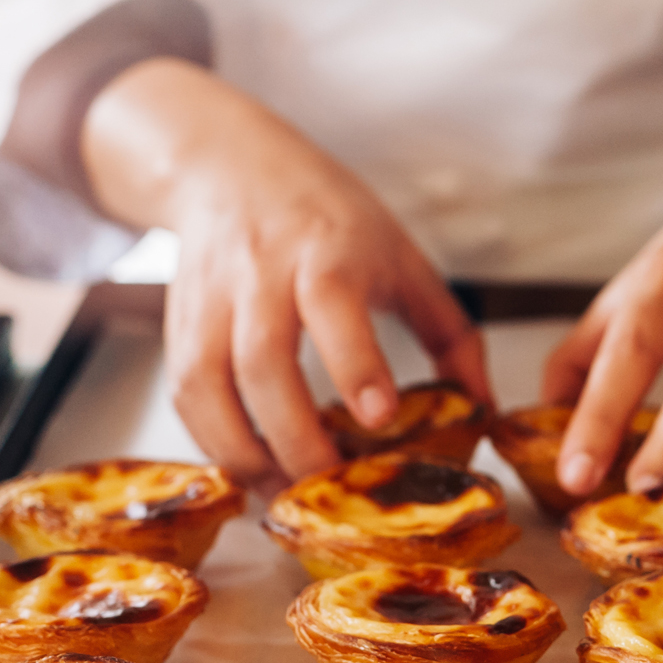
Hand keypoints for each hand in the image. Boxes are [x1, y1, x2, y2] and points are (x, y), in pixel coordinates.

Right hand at [81, 58, 489, 490]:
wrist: (229, 166)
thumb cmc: (326, 216)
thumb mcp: (402, 256)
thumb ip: (450, 331)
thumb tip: (484, 408)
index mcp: (328, 249)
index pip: (333, 303)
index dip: (354, 363)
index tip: (378, 418)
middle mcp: (262, 271)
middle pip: (264, 361)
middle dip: (295, 437)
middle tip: (330, 487)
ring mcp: (213, 297)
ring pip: (209, 384)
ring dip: (245, 452)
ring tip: (286, 495)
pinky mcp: (178, 323)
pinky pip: (184, 393)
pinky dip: (211, 442)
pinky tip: (248, 470)